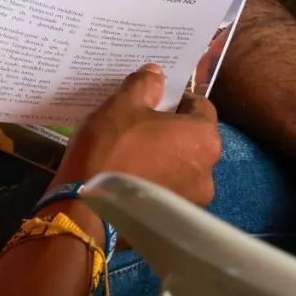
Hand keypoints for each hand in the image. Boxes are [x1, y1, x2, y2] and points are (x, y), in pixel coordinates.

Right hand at [57, 65, 221, 206]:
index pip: (200, 106)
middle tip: (139, 127)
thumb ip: (145, 85)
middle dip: (171, 131)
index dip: (177, 99)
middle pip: (193, 139)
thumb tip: (157, 73)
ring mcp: (194, 200)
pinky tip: (132, 179)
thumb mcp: (122, 105)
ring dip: (165, 159)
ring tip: (134, 156)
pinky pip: (170, 192)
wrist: (86, 207)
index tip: (153, 102)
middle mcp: (209, 171)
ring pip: (182, 168)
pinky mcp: (175, 222)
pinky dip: (157, 183)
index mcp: (204, 137)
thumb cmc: (111, 148)